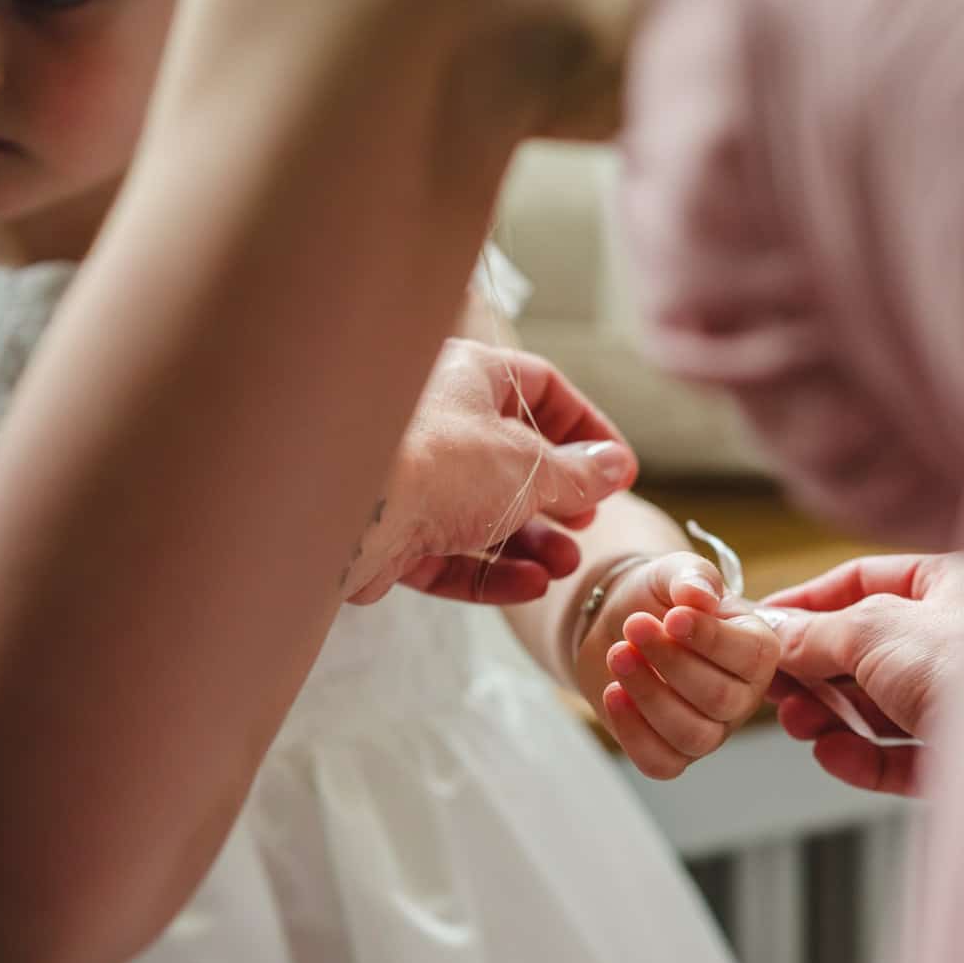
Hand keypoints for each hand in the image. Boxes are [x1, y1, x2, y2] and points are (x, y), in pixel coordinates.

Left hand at [344, 338, 638, 604]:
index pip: (541, 389)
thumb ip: (579, 473)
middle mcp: (436, 421)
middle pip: (512, 457)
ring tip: (565, 565)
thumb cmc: (439, 464)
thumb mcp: (531, 466)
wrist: (345, 513)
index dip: (586, 429)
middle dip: (557, 497)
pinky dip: (492, 570)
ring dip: (531, 541)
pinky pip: (451, 550)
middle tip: (585, 521)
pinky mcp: (390, 530)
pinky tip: (531, 585)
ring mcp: (410, 478)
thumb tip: (615, 467)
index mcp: (468, 377)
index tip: (618, 469)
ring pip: (482, 509)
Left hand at [580, 554, 782, 779]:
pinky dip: (632, 732)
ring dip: (648, 695)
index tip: (672, 616)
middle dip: (671, 663)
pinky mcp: (672, 753)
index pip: (750, 656)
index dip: (711, 640)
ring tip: (617, 653)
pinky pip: (660, 763)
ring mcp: (711, 730)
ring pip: (692, 735)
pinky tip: (613, 693)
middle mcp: (742, 696)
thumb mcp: (676, 572)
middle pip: (720, 699)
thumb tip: (699, 597)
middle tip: (634, 625)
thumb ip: (693, 577)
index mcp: (758, 651)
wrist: (622, 624)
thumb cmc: (661, 598)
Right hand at [761, 553, 963, 794]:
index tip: (764, 626)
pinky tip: (833, 754)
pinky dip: (863, 758)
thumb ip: (817, 633)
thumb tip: (774, 631)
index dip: (810, 603)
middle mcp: (963, 641)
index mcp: (953, 587)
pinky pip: (904, 757)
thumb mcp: (874, 630)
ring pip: (882, 709)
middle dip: (815, 671)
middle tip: (772, 687)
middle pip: (869, 651)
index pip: (866, 582)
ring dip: (831, 717)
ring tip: (798, 723)